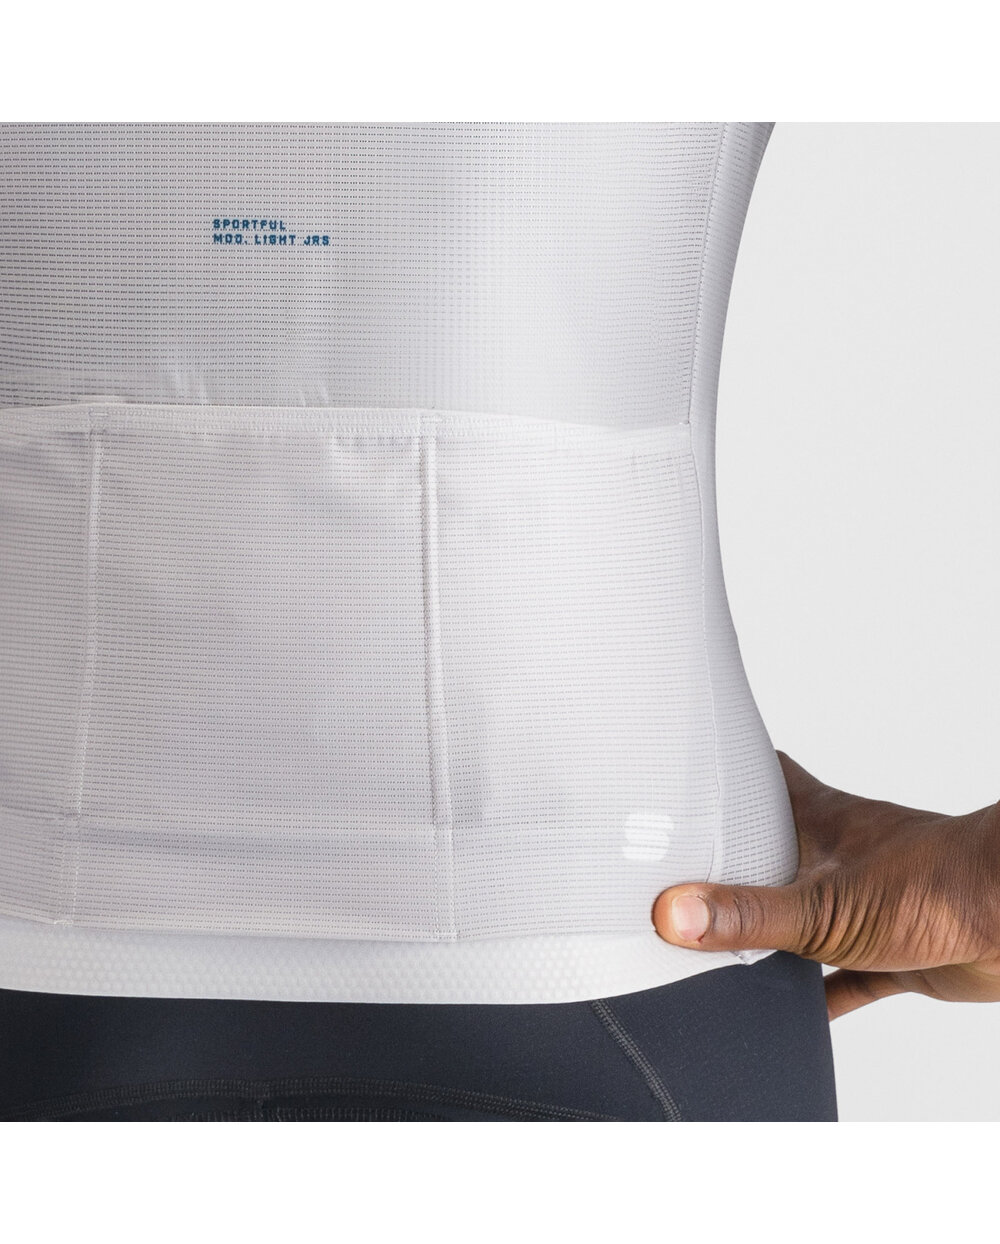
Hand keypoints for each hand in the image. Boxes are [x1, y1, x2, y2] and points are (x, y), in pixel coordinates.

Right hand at [651, 752, 999, 1018]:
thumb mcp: (822, 905)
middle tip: (686, 877)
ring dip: (772, 931)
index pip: (762, 777)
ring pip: (805, 913)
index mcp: (818, 821)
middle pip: (775, 849)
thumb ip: (747, 914)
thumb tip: (675, 913)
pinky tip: (797, 1009)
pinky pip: (845, 973)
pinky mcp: (892, 949)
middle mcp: (839, 854)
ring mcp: (865, 900)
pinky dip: (821, 992)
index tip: (684, 780)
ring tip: (723, 948)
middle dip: (735, 864)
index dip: (725, 775)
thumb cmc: (938, 884)